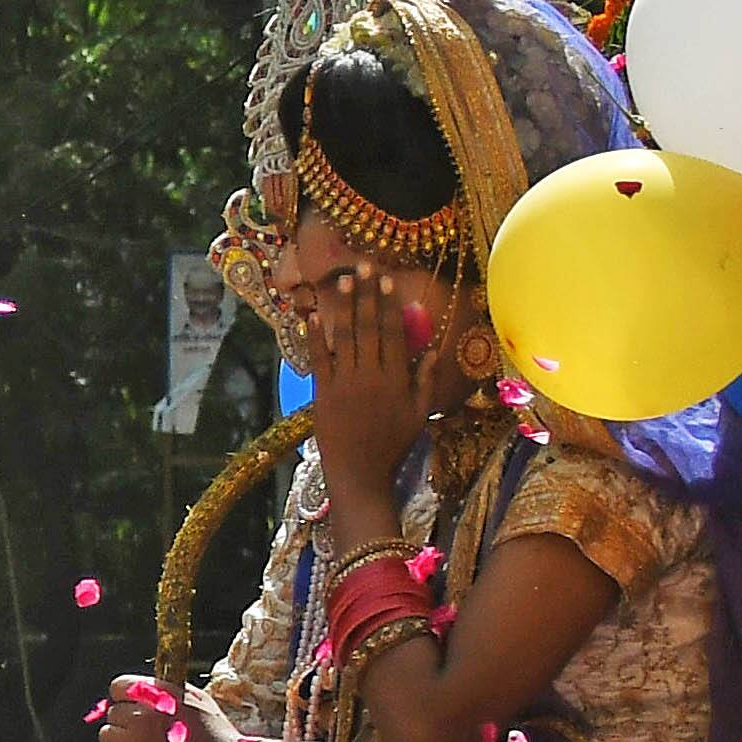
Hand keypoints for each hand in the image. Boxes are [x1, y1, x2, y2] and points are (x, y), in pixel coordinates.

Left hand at [95, 680, 254, 741]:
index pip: (118, 686)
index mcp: (159, 693)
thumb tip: (139, 690)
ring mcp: (137, 741)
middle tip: (146, 739)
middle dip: (125, 725)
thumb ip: (165, 691)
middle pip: (113, 713)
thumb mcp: (196, 700)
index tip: (133, 711)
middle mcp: (144, 713)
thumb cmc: (217, 736)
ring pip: (106, 735)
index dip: (124, 699)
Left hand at [308, 270, 427, 493]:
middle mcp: (370, 375)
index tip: (389, 281)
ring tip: (343, 281)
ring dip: (343, 306)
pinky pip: (319, 359)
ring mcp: (344, 382)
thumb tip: (430, 351)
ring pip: (344, 336)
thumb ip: (424, 381)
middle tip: (365, 267)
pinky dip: (314, 337)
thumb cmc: (392, 446)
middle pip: (368, 327)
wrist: (359, 474)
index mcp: (396, 379)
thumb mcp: (419, 415)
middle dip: (366, 294)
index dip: (390, 305)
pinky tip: (311, 315)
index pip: (393, 333)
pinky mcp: (322, 392)